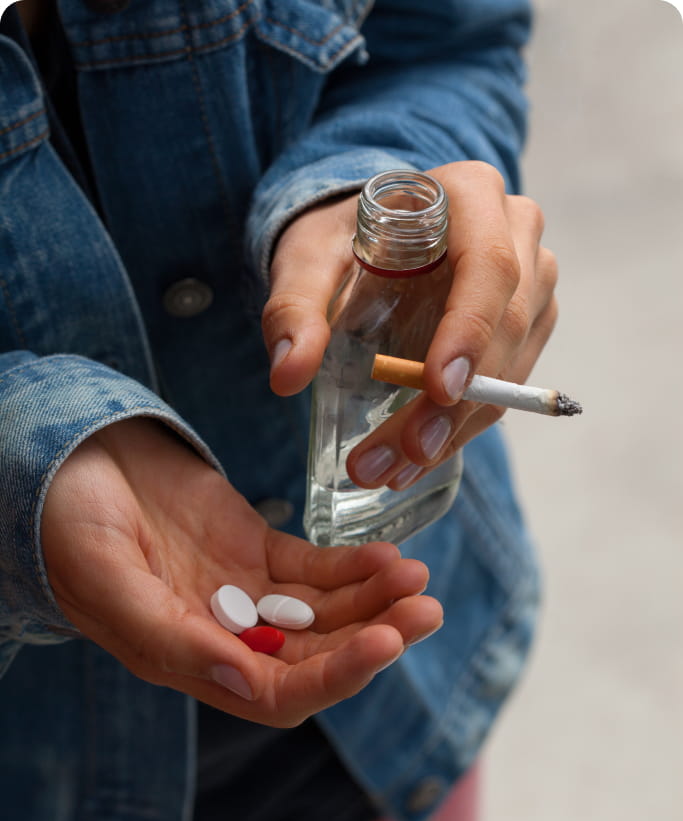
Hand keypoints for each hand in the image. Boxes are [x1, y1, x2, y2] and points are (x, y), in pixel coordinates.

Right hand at [40, 419, 440, 726]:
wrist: (74, 459)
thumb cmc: (69, 522)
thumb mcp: (107, 577)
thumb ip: (168, 636)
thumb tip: (244, 679)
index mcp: (186, 656)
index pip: (277, 691)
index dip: (335, 676)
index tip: (386, 643)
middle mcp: (224, 633)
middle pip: (316, 655)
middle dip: (374, 636)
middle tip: (426, 609)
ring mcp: (244, 591)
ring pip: (324, 612)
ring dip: (375, 601)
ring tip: (418, 579)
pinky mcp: (255, 549)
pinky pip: (313, 567)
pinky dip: (352, 566)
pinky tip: (387, 555)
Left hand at [263, 161, 557, 489]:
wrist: (373, 236)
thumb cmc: (343, 238)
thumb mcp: (307, 260)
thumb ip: (294, 307)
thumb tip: (287, 375)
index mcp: (469, 195)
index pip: (488, 267)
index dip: (469, 331)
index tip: (438, 390)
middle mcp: (515, 232)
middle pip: (505, 327)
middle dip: (455, 403)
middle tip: (403, 455)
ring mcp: (531, 280)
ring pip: (511, 367)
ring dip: (456, 428)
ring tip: (392, 469)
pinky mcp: (527, 322)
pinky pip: (507, 383)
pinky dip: (461, 426)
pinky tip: (415, 457)